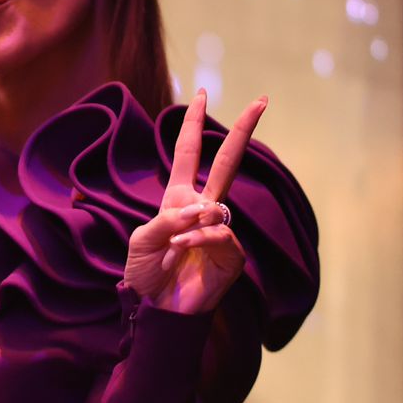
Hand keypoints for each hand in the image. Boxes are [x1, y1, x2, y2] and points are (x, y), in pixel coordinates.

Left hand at [122, 90, 267, 314]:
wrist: (157, 309)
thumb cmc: (146, 274)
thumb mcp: (141, 240)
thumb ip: (165, 220)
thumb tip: (203, 209)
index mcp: (179, 198)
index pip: (189, 153)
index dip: (193, 124)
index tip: (200, 93)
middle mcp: (203, 208)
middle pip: (227, 161)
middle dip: (243, 131)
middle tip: (261, 100)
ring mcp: (220, 229)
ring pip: (217, 207)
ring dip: (188, 227)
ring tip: (171, 250)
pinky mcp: (232, 254)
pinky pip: (219, 234)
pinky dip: (196, 241)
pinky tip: (182, 253)